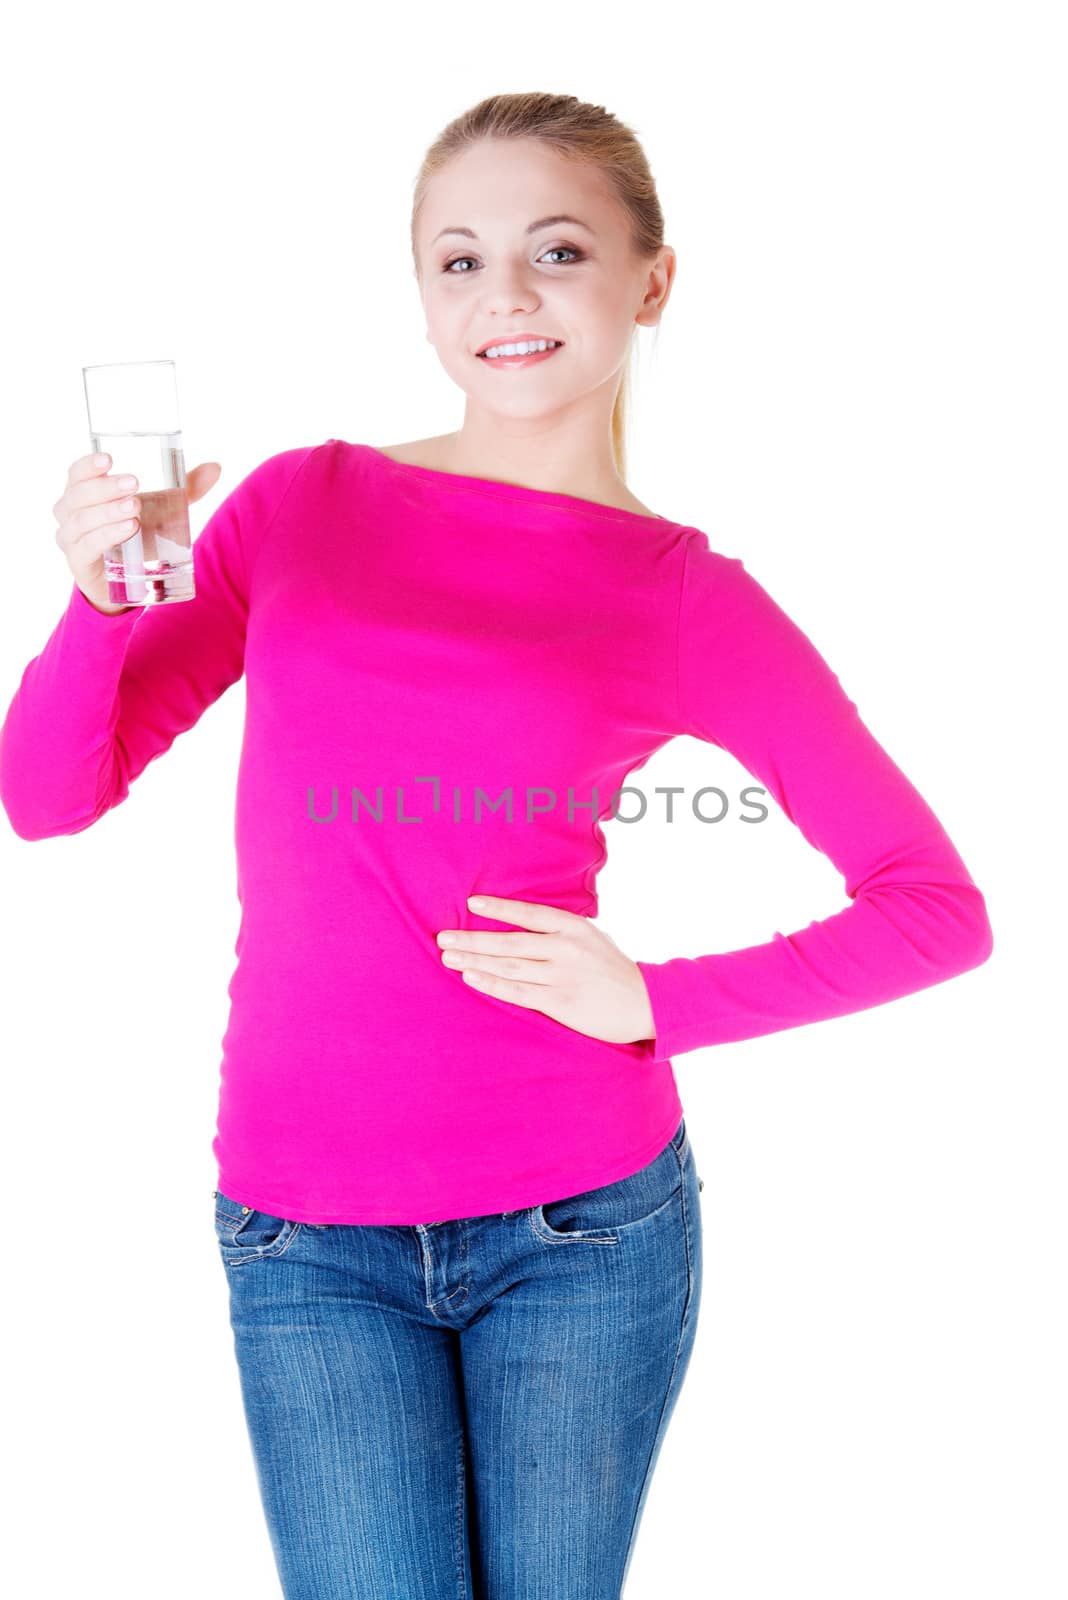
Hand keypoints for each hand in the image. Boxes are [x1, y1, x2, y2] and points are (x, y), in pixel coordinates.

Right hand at [53, 454, 222, 614]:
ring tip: (135, 507)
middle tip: (134, 483)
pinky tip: (128, 528)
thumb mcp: (161, 508)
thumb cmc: (137, 533)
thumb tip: (216, 468)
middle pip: (78, 495)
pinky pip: (88, 546)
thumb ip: (185, 489)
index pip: (77, 473)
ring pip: (82, 520)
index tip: (109, 459)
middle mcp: (69, 513)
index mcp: (83, 492)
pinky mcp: (80, 562)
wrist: (127, 580)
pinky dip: (107, 535)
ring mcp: (71, 539)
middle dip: (106, 488)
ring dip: (108, 511)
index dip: (88, 465)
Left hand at [436, 894, 655, 1046]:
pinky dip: (491, 983)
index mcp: (574, 927)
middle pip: (509, 941)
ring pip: (509, 966)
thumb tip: (525, 924)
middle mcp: (566, 948)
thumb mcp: (593, 938)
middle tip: (443, 937)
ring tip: (448, 956)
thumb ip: (562, 932)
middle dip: (473, 939)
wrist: (645, 1003)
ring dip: (474, 961)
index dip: (498, 908)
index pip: (528, 913)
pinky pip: (518, 991)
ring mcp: (562, 976)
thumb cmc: (614, 970)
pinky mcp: (560, 1002)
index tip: (471, 903)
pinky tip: (471, 977)